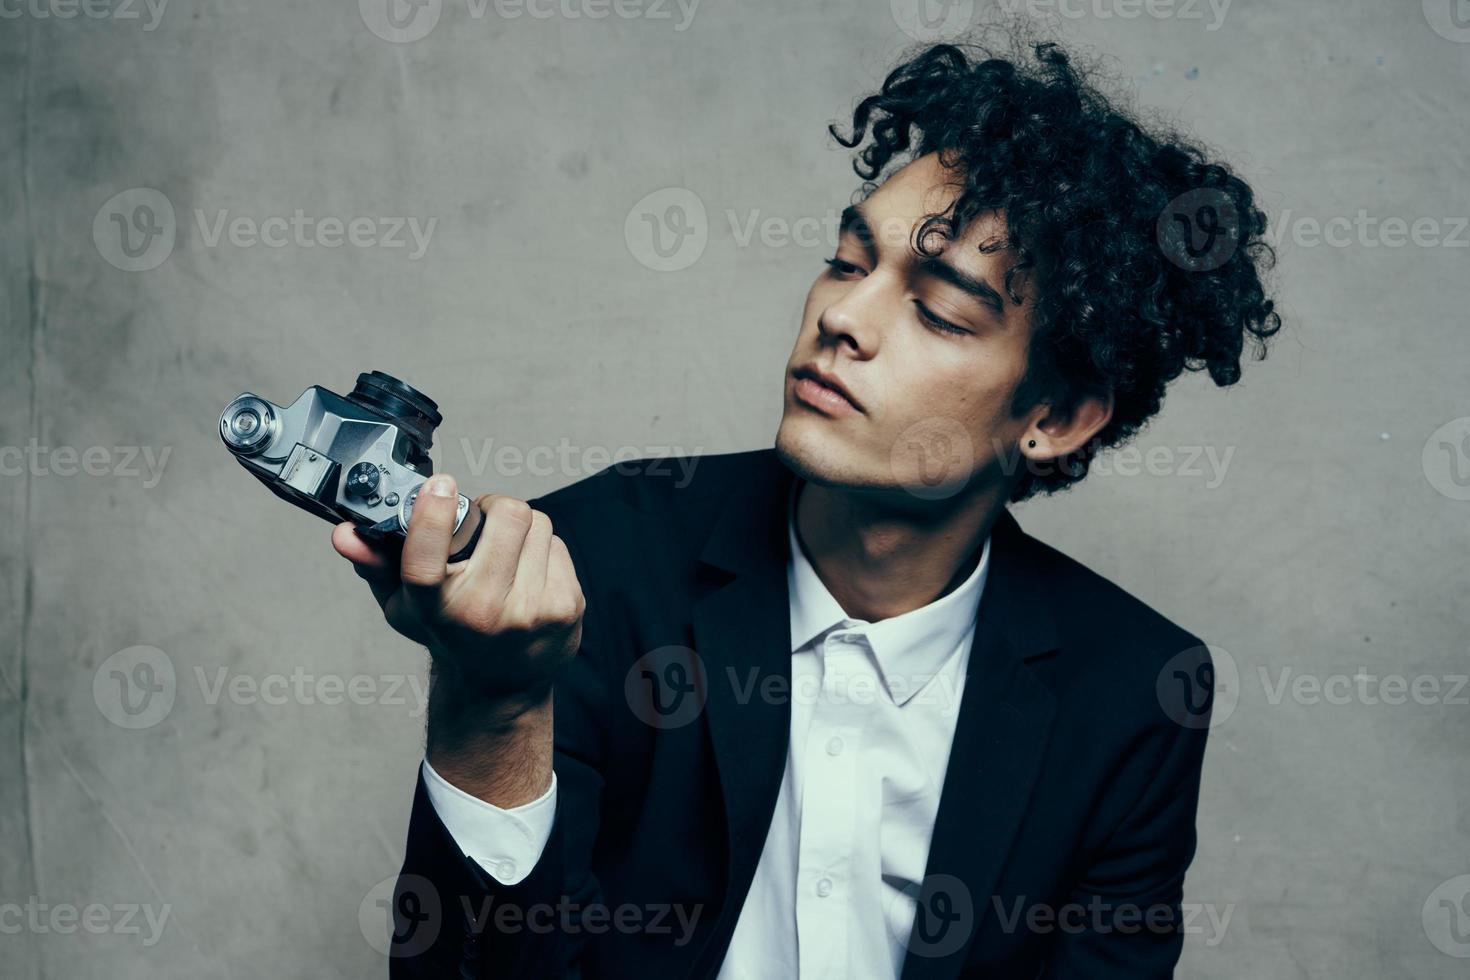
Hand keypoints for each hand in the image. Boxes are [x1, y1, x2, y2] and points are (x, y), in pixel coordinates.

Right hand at [332, 473, 584, 712]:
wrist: (500, 684)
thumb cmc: (447, 632)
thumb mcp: (403, 605)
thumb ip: (375, 563)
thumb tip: (346, 534)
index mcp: (435, 609)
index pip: (425, 560)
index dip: (431, 516)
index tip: (438, 486)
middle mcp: (484, 612)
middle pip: (507, 516)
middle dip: (494, 509)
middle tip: (482, 525)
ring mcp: (531, 612)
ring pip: (537, 524)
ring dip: (519, 529)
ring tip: (504, 554)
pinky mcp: (567, 608)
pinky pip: (558, 545)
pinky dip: (542, 550)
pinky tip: (527, 574)